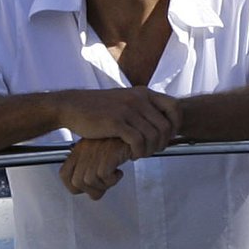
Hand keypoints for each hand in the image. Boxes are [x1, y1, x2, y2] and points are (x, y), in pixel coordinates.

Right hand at [51, 87, 183, 156]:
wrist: (72, 107)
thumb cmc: (98, 108)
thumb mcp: (125, 100)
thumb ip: (142, 107)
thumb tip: (160, 121)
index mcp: (143, 93)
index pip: (174, 107)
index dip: (176, 125)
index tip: (167, 137)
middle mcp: (138, 99)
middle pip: (166, 126)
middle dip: (162, 143)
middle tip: (151, 150)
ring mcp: (128, 110)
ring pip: (154, 136)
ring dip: (150, 150)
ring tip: (140, 154)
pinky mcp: (116, 122)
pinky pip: (138, 141)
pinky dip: (139, 152)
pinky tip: (131, 155)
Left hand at [61, 136, 136, 199]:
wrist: (135, 133)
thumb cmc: (120, 145)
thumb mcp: (100, 157)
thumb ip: (91, 173)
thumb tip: (93, 195)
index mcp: (78, 151)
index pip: (64, 175)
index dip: (74, 187)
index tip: (88, 188)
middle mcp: (84, 150)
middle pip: (77, 182)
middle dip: (92, 190)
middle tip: (104, 185)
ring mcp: (95, 151)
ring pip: (89, 181)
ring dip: (104, 185)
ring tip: (113, 177)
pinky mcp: (108, 152)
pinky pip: (103, 175)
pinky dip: (113, 179)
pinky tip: (119, 172)